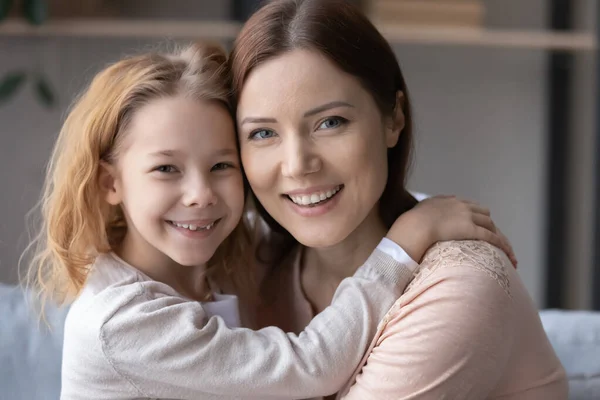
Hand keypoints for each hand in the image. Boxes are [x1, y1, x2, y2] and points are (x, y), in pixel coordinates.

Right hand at [386, 195, 516, 266]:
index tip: (478, 227)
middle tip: (494, 240)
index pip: (469, 206)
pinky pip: (491, 237)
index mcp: (449, 201)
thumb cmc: (410, 224)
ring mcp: (467, 216)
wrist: (413, 226)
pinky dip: (502, 245)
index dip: (476, 217)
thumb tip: (420, 219)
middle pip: (483, 214)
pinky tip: (507, 255)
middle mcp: (461, 206)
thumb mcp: (418, 212)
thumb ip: (425, 212)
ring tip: (505, 251)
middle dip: (489, 226)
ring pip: (491, 225)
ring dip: (499, 237)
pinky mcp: (471, 229)